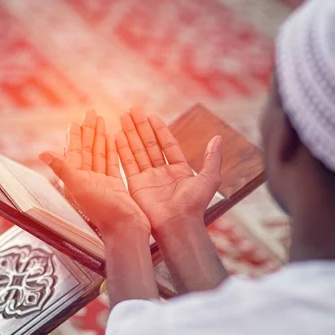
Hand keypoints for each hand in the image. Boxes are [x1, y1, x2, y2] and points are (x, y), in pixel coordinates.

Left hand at [39, 110, 149, 237]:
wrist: (125, 229)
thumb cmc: (102, 211)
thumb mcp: (78, 186)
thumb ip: (62, 168)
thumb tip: (42, 152)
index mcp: (75, 180)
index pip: (74, 153)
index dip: (75, 136)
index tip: (76, 121)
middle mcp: (87, 181)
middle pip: (87, 150)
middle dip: (89, 131)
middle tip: (91, 112)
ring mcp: (102, 183)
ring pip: (100, 155)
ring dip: (100, 137)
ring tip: (102, 120)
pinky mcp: (115, 186)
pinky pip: (112, 163)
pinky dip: (112, 150)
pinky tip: (113, 139)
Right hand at [116, 106, 222, 232]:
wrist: (177, 225)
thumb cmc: (194, 204)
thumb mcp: (210, 178)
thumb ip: (212, 158)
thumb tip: (218, 138)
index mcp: (179, 170)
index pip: (167, 144)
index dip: (159, 129)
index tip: (151, 116)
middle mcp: (162, 173)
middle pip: (149, 144)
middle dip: (141, 127)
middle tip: (133, 109)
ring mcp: (148, 179)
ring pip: (137, 151)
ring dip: (130, 134)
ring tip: (123, 116)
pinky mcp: (136, 186)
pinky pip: (128, 164)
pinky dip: (122, 150)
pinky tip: (117, 135)